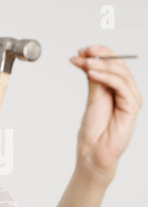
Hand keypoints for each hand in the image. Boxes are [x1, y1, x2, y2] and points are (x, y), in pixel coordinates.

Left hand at [70, 46, 142, 177]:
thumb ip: (94, 80)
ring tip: (85, 63)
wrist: (93, 151)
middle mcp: (125, 91)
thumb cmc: (93, 129)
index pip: (112, 63)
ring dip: (101, 65)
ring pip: (120, 73)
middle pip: (118, 65)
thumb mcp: (93, 98)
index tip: (80, 51)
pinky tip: (92, 74)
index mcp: (116, 88)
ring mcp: (130, 98)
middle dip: (99, 55)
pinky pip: (120, 86)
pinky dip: (105, 77)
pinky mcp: (131, 107)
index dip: (99, 53)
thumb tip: (87, 60)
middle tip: (83, 52)